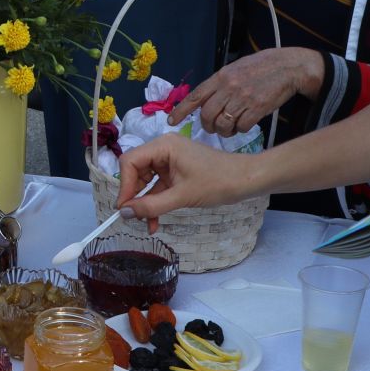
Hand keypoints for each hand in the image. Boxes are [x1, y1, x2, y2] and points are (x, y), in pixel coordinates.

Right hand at [115, 135, 258, 231]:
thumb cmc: (217, 182)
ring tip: (146, 225)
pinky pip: (158, 187)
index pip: (130, 161)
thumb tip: (124, 213)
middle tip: (132, 218)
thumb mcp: (182, 196)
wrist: (246, 180)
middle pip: (136, 171)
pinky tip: (154, 221)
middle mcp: (163, 149)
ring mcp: (169, 160)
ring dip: (145, 203)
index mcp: (163, 146)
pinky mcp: (176, 172)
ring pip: (146, 182)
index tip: (123, 209)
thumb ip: (151, 205)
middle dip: (134, 196)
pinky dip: (156, 202)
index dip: (124, 186)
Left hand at [170, 48, 322, 136]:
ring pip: (222, 124)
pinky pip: (241, 127)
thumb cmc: (262, 67)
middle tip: (214, 127)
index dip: (181, 110)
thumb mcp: (236, 69)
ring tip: (229, 128)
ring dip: (223, 131)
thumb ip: (220, 84)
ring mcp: (243, 98)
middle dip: (208, 125)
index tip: (171, 121)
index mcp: (221, 76)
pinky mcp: (257, 109)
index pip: (195, 96)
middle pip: (207, 115)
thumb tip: (205, 100)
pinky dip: (240, 130)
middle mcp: (229, 87)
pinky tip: (244, 124)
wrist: (289, 67)